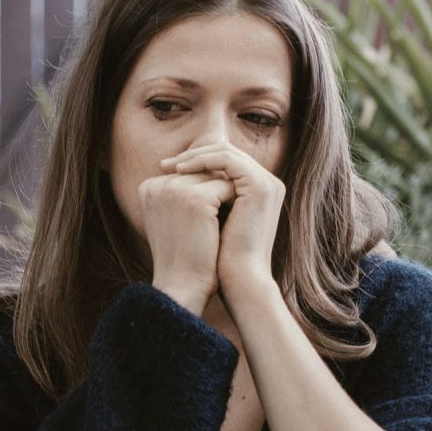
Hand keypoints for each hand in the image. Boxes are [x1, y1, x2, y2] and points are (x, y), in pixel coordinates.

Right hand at [139, 170, 235, 313]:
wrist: (183, 287)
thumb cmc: (183, 255)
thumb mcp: (174, 217)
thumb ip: (183, 192)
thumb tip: (214, 170)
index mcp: (148, 187)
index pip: (187, 172)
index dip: (203, 193)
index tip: (203, 219)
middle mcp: (157, 184)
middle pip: (201, 171)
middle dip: (215, 192)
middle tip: (217, 221)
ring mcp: (175, 190)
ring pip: (215, 177)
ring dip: (225, 197)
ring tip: (220, 223)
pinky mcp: (195, 199)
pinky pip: (227, 187)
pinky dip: (233, 203)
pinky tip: (229, 223)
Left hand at [161, 139, 284, 291]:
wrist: (239, 279)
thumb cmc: (220, 256)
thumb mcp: (210, 219)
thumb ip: (204, 196)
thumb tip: (176, 179)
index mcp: (257, 190)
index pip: (224, 161)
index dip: (195, 161)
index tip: (167, 169)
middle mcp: (266, 182)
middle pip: (224, 152)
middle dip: (192, 155)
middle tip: (165, 165)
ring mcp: (266, 183)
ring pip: (225, 152)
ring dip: (194, 156)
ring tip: (171, 168)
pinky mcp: (260, 187)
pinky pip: (227, 160)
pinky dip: (202, 161)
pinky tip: (181, 171)